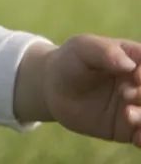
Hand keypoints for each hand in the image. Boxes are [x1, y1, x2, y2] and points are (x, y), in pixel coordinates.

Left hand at [17, 35, 140, 145]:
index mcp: (133, 58)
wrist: (53, 89)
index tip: (135, 76)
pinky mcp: (128, 128)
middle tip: (126, 94)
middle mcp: (138, 83)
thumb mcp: (82, 48)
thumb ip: (105, 52)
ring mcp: (135, 106)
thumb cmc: (69, 61)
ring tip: (127, 115)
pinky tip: (137, 138)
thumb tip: (129, 64)